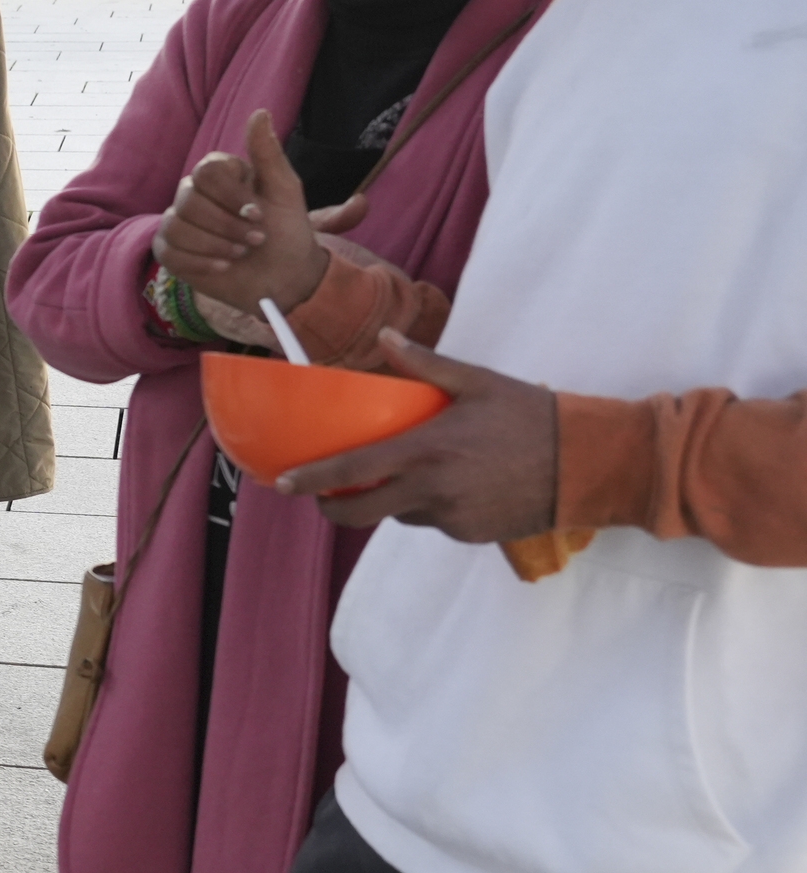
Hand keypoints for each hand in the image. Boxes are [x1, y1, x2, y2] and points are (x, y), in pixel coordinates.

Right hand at [153, 110, 329, 316]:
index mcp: (220, 176)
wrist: (284, 278)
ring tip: (240, 254)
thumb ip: (268, 152)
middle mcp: (194, 195)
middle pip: (189, 201)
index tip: (257, 214)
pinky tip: (222, 268)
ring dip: (215, 246)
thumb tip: (260, 112)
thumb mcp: (285, 191)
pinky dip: (199, 262)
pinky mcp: (171, 251)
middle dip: (226, 226)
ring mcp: (179, 223)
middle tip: (255, 240)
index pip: (205, 172)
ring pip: (177, 227)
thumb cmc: (287, 233)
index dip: (230, 195)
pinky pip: (169, 252)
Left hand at [277, 332, 559, 541]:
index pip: (353, 472)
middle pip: (362, 513)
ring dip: (393, 500)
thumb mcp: (479, 382)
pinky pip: (435, 522)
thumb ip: (426, 364)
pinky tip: (457, 484)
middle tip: (323, 495)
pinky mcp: (471, 535)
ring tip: (414, 471)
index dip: (313, 482)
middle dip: (334, 508)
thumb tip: (386, 337)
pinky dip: (431, 507)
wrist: (589, 464)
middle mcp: (433, 490)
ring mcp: (452, 517)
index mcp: (427, 451)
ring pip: (401, 515)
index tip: (282, 484)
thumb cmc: (533, 416)